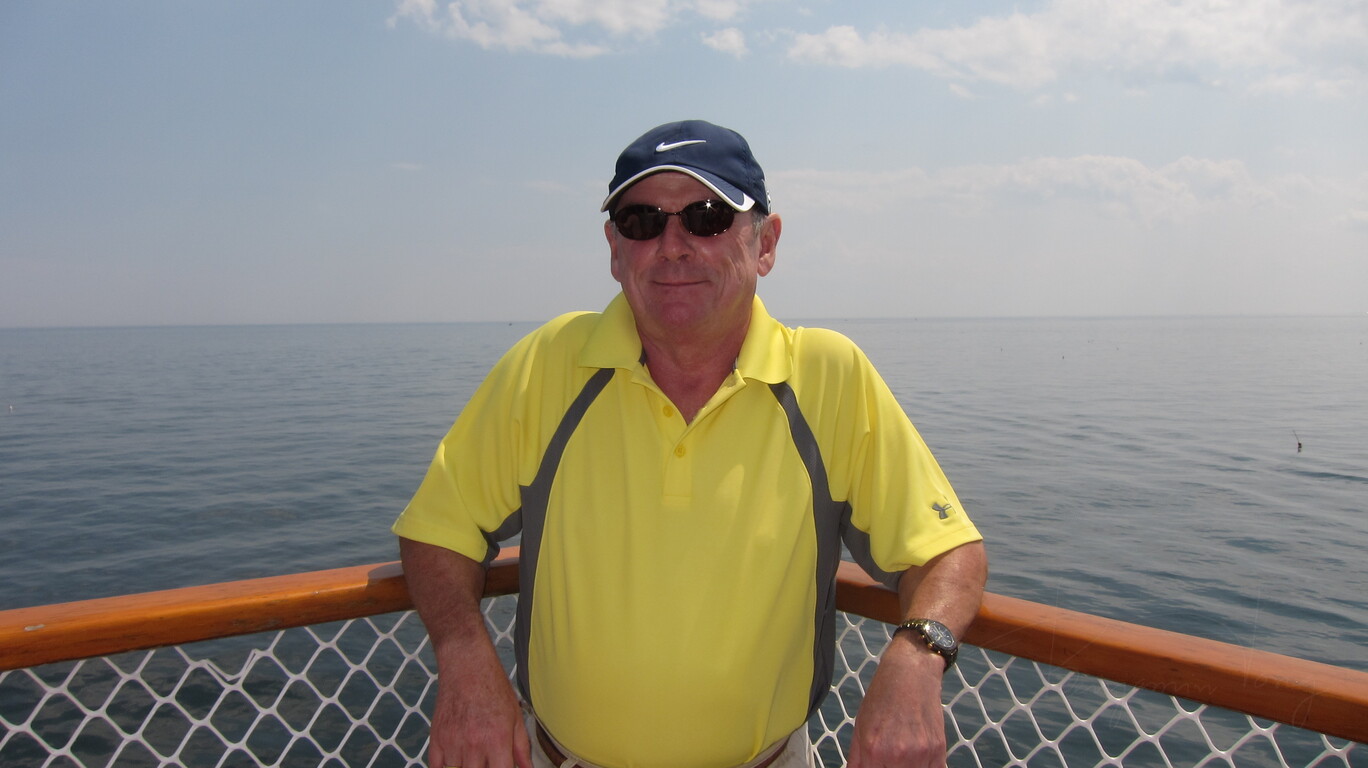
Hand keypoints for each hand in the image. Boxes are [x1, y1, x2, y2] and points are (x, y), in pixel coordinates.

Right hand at [426, 655, 532, 767]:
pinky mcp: (437, 739)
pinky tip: (457, 763)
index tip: (504, 767)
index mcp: (497, 740)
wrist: (466, 665)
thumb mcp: (516, 716)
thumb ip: (522, 747)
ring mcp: (453, 743)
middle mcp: (474, 745)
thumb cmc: (492, 687)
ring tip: (476, 760)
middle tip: (490, 762)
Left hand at [847, 636, 947, 767]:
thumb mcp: (860, 726)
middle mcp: (898, 756)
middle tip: (888, 760)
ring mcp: (921, 754)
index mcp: (874, 751)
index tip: (876, 765)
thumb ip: (856, 759)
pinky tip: (918, 759)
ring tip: (902, 756)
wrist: (910, 674)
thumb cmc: (883, 696)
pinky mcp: (938, 750)